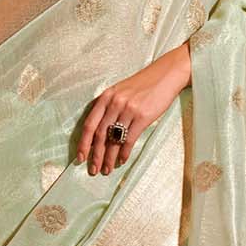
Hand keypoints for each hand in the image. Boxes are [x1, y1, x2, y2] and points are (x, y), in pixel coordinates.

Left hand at [76, 42, 191, 175]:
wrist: (166, 75)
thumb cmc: (143, 85)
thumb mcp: (120, 91)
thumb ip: (109, 107)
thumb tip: (100, 133)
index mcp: (106, 97)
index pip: (90, 124)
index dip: (83, 143)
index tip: (80, 158)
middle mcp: (114, 103)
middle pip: (100, 135)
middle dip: (95, 155)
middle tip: (93, 170)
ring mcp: (128, 110)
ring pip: (114, 140)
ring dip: (109, 158)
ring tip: (106, 170)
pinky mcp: (142, 117)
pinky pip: (129, 140)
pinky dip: (124, 153)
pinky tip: (122, 161)